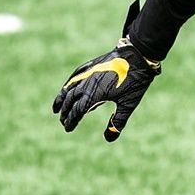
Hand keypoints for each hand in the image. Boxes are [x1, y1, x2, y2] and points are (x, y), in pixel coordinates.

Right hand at [52, 0, 161, 140]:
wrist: (138, 55)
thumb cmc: (135, 81)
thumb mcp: (128, 104)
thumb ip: (118, 122)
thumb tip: (109, 139)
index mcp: (95, 94)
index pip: (78, 111)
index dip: (71, 120)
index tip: (67, 128)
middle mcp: (87, 83)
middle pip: (71, 100)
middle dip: (65, 112)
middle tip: (63, 121)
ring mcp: (87, 72)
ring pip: (69, 87)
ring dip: (62, 99)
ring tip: (56, 108)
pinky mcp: (90, 65)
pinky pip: (74, 76)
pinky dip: (68, 85)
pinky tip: (67, 87)